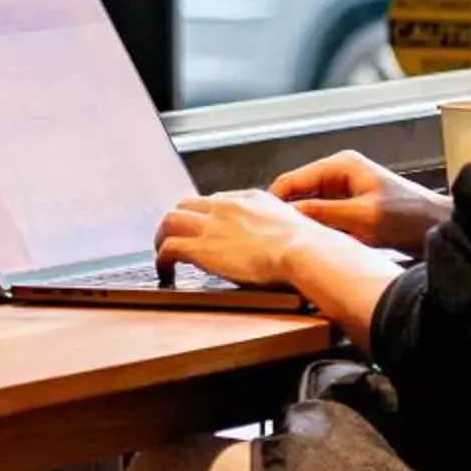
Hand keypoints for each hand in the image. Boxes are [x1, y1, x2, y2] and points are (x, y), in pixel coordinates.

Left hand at [156, 189, 315, 290]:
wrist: (304, 252)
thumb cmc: (309, 248)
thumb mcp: (295, 227)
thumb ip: (282, 229)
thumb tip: (287, 243)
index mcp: (251, 198)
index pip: (216, 200)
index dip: (205, 217)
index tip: (204, 230)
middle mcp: (227, 206)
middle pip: (186, 204)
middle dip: (179, 222)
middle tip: (177, 239)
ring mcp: (212, 224)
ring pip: (169, 220)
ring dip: (163, 237)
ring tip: (164, 255)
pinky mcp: (201, 247)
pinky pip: (168, 248)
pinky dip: (161, 260)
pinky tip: (166, 272)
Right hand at [271, 150, 450, 255]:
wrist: (439, 227)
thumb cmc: (409, 218)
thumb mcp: (361, 217)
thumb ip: (323, 213)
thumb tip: (288, 215)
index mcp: (341, 165)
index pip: (292, 180)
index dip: (273, 201)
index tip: (258, 223)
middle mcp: (341, 172)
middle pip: (298, 193)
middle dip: (285, 213)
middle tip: (268, 237)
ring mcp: (346, 190)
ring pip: (310, 207)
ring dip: (302, 223)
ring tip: (285, 242)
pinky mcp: (352, 208)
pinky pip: (324, 217)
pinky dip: (317, 229)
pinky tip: (309, 245)